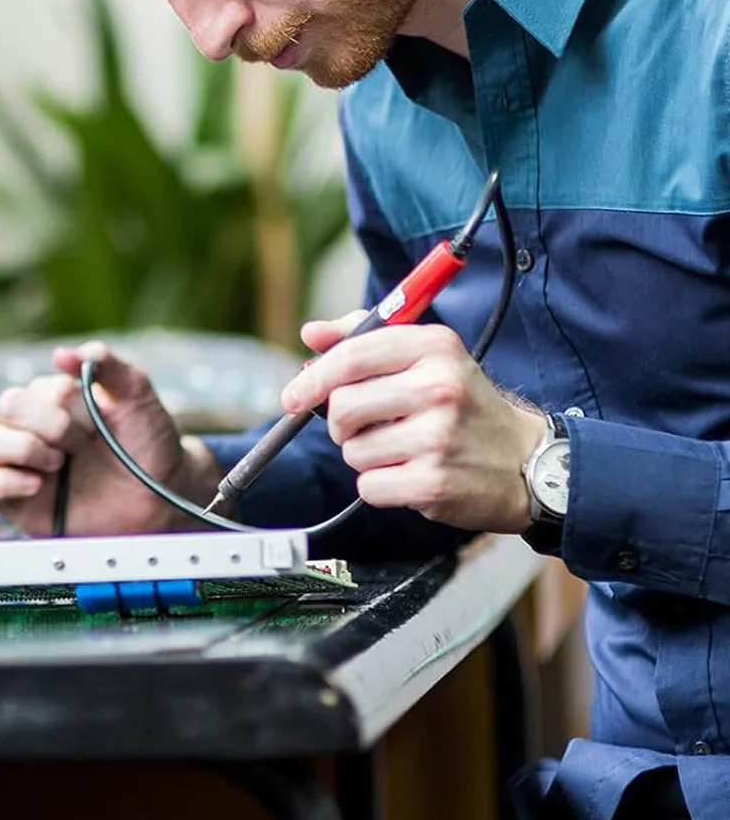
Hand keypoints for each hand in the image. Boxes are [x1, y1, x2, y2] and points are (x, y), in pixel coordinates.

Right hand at [0, 340, 218, 534]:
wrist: (158, 501)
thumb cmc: (147, 446)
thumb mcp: (137, 398)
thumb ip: (108, 366)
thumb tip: (62, 354)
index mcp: (55, 399)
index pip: (39, 388)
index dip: (70, 405)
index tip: (100, 425)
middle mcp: (33, 428)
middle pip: (8, 406)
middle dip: (51, 425)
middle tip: (82, 445)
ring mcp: (21, 464)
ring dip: (23, 448)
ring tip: (58, 463)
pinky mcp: (17, 502)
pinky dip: (5, 482)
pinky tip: (37, 485)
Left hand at [283, 311, 543, 532]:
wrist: (526, 462)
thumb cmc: (464, 404)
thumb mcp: (426, 357)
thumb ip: (363, 338)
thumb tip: (310, 334)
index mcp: (435, 347)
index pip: (351, 355)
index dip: (313, 377)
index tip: (293, 395)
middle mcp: (439, 388)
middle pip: (342, 406)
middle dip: (340, 421)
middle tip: (363, 426)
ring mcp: (438, 438)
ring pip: (352, 449)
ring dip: (364, 454)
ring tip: (400, 448)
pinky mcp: (433, 483)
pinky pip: (368, 485)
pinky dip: (380, 484)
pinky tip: (410, 473)